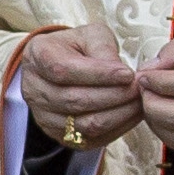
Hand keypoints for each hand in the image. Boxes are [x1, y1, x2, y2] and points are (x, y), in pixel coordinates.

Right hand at [19, 23, 142, 152]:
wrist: (60, 68)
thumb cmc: (77, 48)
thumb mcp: (90, 35)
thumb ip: (103, 49)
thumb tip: (121, 74)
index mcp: (38, 55)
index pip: (63, 69)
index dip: (98, 74)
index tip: (128, 74)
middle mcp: (33, 89)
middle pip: (75, 100)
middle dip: (115, 96)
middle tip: (140, 88)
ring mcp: (44, 116)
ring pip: (85, 123)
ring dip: (119, 114)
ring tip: (138, 101)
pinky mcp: (59, 135)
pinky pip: (91, 139)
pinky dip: (116, 128)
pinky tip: (131, 114)